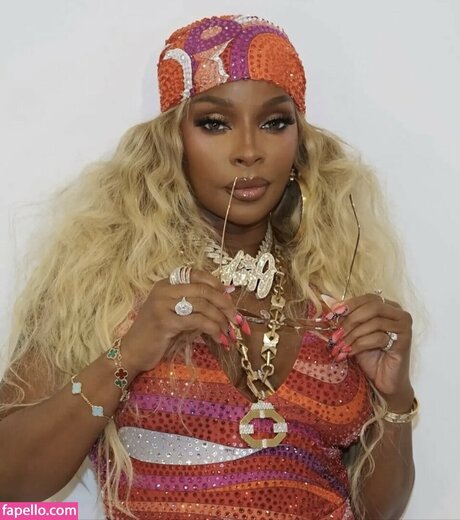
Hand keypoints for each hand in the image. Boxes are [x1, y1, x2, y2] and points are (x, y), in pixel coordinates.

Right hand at [120, 269, 238, 373]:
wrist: (132, 352)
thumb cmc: (156, 334)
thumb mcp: (176, 314)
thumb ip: (195, 304)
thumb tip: (226, 294)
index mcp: (166, 283)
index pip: (196, 274)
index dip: (216, 283)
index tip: (230, 296)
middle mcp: (163, 290)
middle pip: (203, 290)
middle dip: (225, 304)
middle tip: (237, 319)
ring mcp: (162, 305)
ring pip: (203, 305)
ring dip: (221, 320)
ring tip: (229, 333)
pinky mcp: (165, 322)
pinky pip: (197, 321)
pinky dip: (213, 330)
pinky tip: (220, 339)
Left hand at [328, 294, 413, 410]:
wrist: (383, 380)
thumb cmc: (369, 355)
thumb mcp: (353, 332)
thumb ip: (344, 316)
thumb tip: (326, 299)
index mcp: (386, 306)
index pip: (367, 298)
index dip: (349, 305)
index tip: (331, 316)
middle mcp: (397, 312)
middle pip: (372, 307)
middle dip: (350, 321)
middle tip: (335, 335)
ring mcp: (404, 325)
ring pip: (375, 322)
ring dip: (353, 335)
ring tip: (339, 347)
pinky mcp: (405, 340)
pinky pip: (379, 337)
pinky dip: (360, 345)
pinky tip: (349, 352)